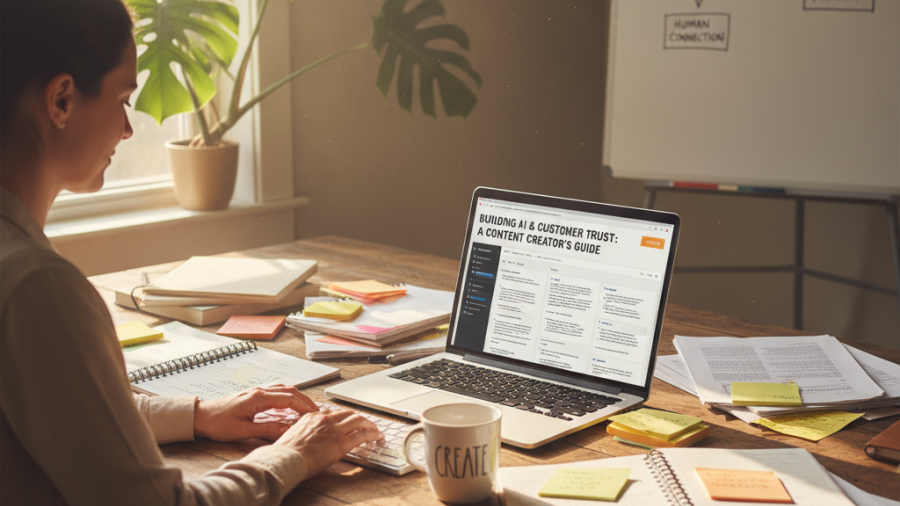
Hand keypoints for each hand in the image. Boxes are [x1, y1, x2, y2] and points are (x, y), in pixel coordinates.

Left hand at [193, 384, 318, 441]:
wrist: (201, 416)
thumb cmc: (218, 424)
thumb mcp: (243, 431)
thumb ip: (268, 430)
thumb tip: (288, 430)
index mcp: (258, 398)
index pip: (289, 399)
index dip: (304, 407)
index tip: (315, 415)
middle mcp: (260, 391)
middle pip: (290, 391)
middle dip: (306, 401)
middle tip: (318, 412)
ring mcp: (257, 391)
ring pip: (284, 389)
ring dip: (298, 397)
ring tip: (308, 409)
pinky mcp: (254, 395)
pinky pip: (277, 391)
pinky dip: (289, 396)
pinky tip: (291, 404)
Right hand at [274, 406, 382, 477]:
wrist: (286, 459)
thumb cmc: (285, 452)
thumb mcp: (293, 435)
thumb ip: (305, 433)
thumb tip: (309, 439)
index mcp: (312, 416)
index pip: (334, 413)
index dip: (344, 418)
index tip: (348, 422)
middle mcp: (325, 419)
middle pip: (349, 414)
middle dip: (359, 419)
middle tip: (366, 424)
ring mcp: (335, 429)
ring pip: (359, 421)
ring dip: (370, 425)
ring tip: (375, 430)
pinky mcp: (342, 442)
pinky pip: (363, 435)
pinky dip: (373, 435)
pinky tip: (377, 437)